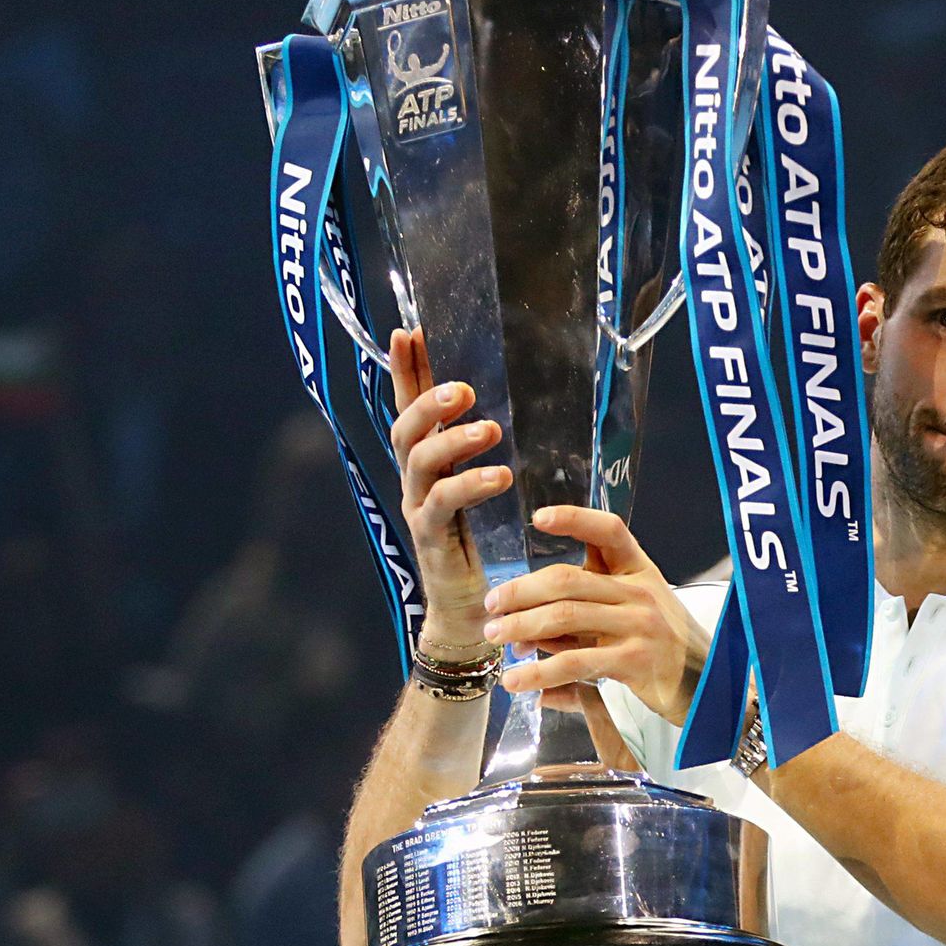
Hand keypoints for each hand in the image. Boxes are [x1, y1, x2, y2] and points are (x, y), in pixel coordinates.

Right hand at [387, 327, 512, 642]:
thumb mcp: (499, 490)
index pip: (411, 407)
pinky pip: (442, 504)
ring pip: (420, 462)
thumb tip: (539, 402)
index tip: (408, 331)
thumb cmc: (495, 546)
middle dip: (427, 401)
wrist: (478, 614)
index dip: (406, 370)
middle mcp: (417, 481)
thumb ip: (504, 452)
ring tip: (490, 429)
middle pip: (406, 429)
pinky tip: (499, 476)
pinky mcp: (431, 539)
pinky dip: (469, 485)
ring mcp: (419, 509)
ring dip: (453, 440)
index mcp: (431, 463)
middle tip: (462, 389)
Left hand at [481, 505, 710, 725]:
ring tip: (494, 638)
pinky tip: (517, 681)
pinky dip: (539, 672)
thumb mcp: (630, 618)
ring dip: (520, 626)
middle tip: (490, 606)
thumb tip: (523, 632)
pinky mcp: (634, 660)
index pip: (609, 531)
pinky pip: (576, 661)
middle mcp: (640, 591)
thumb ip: (582, 617)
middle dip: (520, 591)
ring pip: (565, 616)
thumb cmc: (662, 649)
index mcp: (640, 571)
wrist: (707, 688)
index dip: (575, 518)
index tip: (539, 518)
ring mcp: (640, 624)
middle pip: (568, 579)